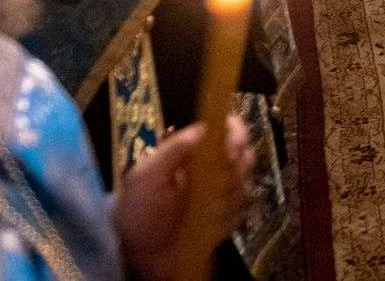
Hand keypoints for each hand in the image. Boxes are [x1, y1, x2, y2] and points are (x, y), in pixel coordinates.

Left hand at [112, 119, 253, 280]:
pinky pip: (242, 212)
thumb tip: (204, 129)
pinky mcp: (229, 218)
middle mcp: (214, 168)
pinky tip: (208, 225)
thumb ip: (173, 150)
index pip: (227, 129)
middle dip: (234, 171)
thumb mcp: (146, 176)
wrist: (140, 256)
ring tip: (204, 211)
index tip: (230, 153)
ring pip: (246, 184)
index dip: (236, 135)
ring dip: (228, 198)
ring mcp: (224, 194)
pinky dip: (228, 218)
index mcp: (194, 151)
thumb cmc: (138, 210)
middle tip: (215, 186)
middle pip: (245, 154)